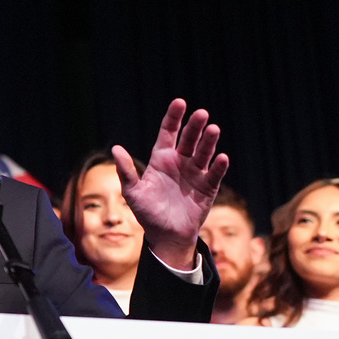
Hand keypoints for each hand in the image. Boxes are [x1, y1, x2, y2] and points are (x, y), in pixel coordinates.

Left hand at [113, 98, 227, 269]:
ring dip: (209, 142)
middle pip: (189, 139)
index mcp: (162, 159)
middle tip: (201, 114)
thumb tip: (116, 148)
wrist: (165, 236)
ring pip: (204, 153)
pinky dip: (218, 166)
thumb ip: (126, 171)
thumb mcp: (133, 192)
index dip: (174, 118)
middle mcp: (181, 162)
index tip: (180, 102)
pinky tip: (221, 158)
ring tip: (213, 129)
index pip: (168, 133)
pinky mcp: (207, 188)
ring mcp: (195, 173)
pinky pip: (214, 174)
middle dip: (194, 127)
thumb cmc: (147, 213)